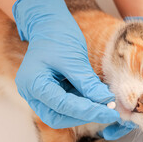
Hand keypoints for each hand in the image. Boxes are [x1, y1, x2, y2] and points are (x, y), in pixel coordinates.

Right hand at [13, 0, 133, 138]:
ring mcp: (39, 94)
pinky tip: (97, 98)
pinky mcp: (50, 92)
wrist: (48, 23)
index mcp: (32, 83)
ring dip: (85, 111)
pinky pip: (66, 105)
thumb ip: (87, 83)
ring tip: (105, 104)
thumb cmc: (57, 36)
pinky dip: (82, 103)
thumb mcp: (74, 59)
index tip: (110, 113)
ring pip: (63, 114)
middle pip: (58, 117)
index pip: (62, 106)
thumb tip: (106, 101)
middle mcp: (32, 93)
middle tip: (108, 112)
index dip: (89, 111)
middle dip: (84, 116)